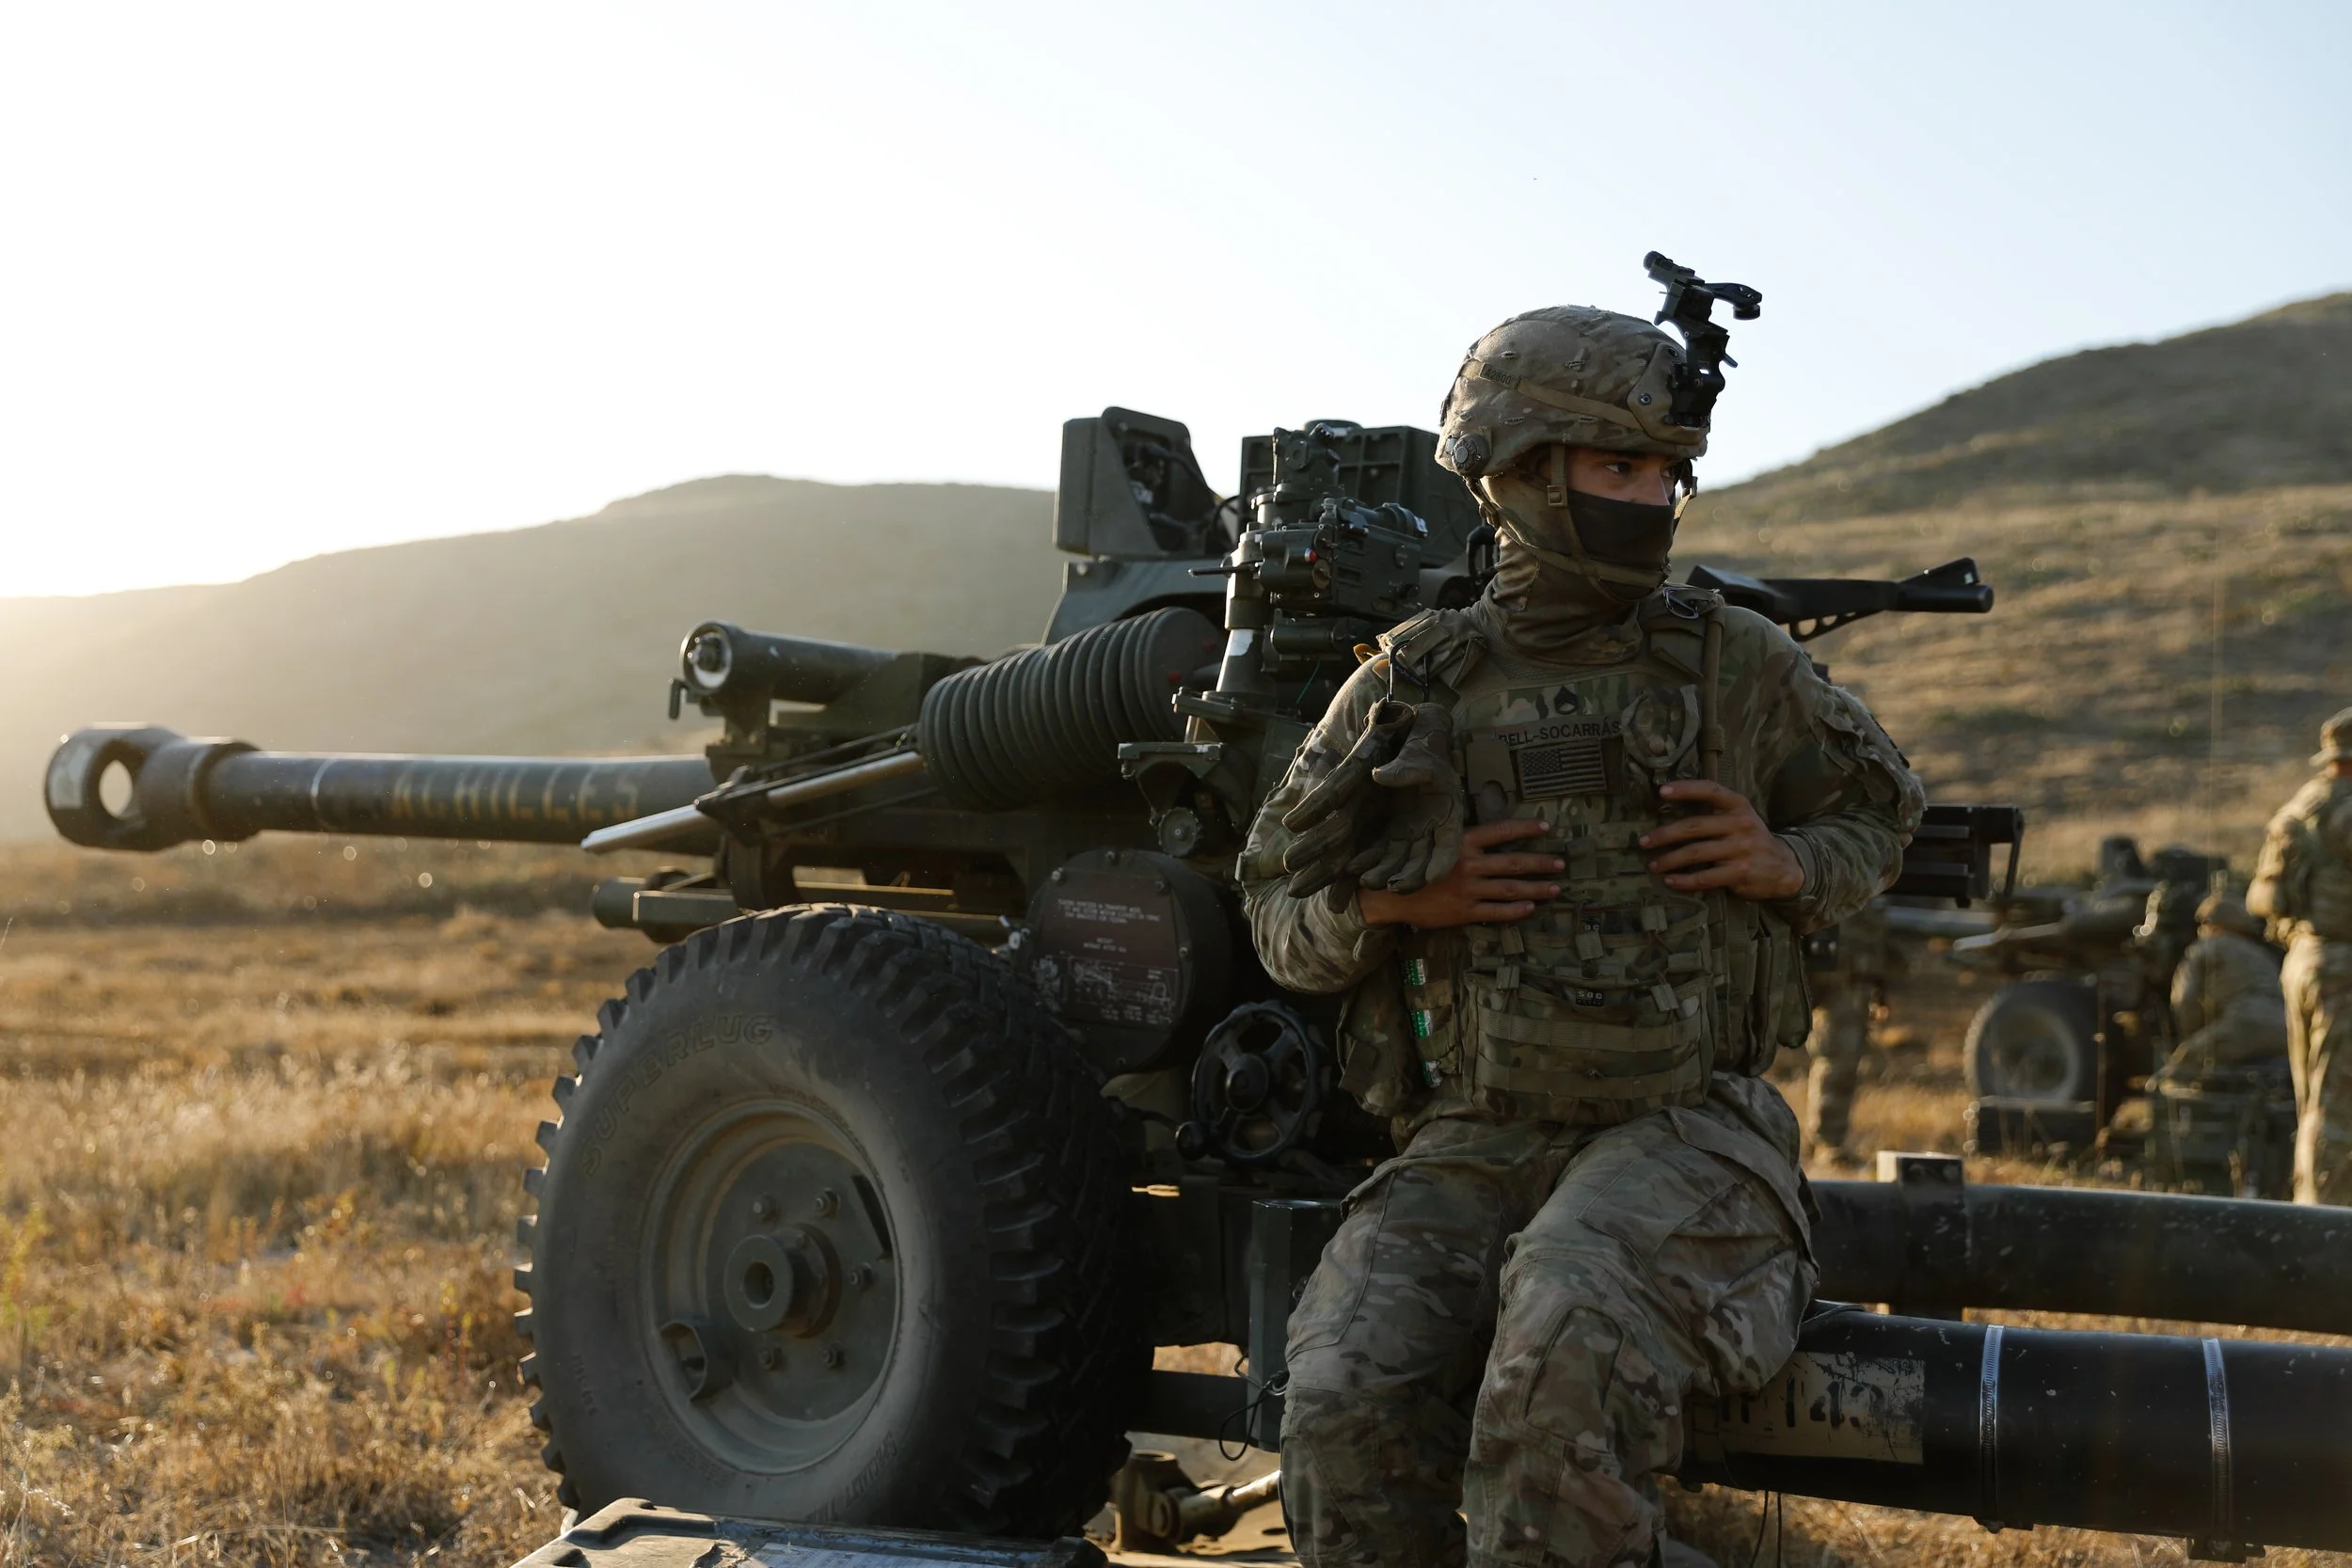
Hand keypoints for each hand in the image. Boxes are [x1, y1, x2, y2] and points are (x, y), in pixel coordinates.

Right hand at [1359, 818, 1560, 928]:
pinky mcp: (1464, 912)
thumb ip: (1459, 841)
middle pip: (1514, 862)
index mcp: (1462, 843)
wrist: (1389, 895)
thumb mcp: (1434, 844)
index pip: (1501, 831)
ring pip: (1511, 888)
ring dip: (1536, 888)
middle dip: (1541, 863)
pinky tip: (1530, 908)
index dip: (1525, 829)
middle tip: (1561, 864)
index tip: (1546, 828)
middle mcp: (1469, 865)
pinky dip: (1516, 911)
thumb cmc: (1412, 865)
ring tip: (1555, 888)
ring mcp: (1468, 890)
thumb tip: (1481, 834)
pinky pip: (1496, 912)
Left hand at [1643, 780, 1804, 899]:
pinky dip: (1684, 881)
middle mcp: (1740, 824)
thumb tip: (1669, 809)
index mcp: (1738, 805)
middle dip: (1664, 835)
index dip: (1685, 789)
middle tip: (1644, 842)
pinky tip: (1670, 881)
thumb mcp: (1740, 817)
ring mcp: (1741, 849)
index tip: (1661, 792)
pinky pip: (1705, 877)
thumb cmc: (1750, 838)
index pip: (1710, 790)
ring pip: (1696, 853)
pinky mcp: (1740, 872)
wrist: (1784, 866)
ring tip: (1653, 865)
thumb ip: (1714, 811)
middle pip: (1694, 826)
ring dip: (1669, 860)